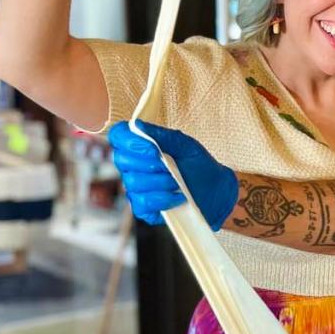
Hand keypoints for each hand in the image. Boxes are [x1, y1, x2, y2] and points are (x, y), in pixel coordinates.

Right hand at [108, 121, 238, 230]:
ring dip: (160, 181)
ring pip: (133, 182)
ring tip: (178, 182)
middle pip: (122, 160)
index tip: (153, 149)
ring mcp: (135, 188)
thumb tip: (137, 126)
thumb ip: (163, 136)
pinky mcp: (142, 208)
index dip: (130, 141)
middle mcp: (133, 167)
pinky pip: (142, 202)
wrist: (216, 192)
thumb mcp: (186, 146)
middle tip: (170, 166)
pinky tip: (178, 196)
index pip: (118, 136)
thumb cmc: (199, 166)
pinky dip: (163, 199)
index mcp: (140, 147)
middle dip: (149, 163)